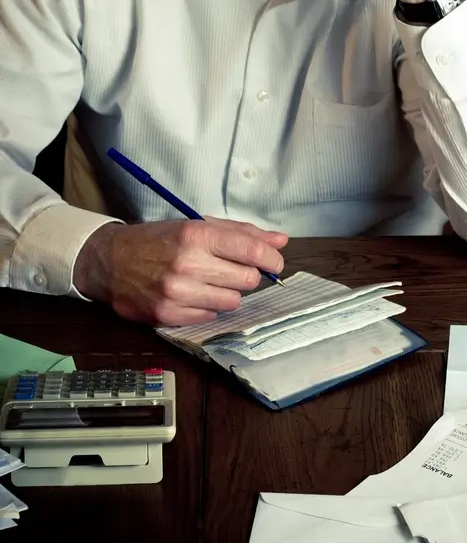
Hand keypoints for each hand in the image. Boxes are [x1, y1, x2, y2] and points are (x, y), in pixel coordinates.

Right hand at [73, 219, 287, 325]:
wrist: (110, 261)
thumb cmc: (158, 240)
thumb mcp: (197, 225)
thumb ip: (241, 233)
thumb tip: (280, 241)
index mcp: (196, 235)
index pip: (252, 251)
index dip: (271, 258)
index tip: (275, 262)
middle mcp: (187, 264)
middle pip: (247, 279)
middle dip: (247, 274)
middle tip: (232, 269)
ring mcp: (177, 292)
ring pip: (232, 302)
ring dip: (228, 292)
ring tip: (210, 281)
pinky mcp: (167, 315)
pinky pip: (210, 317)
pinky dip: (208, 307)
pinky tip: (194, 294)